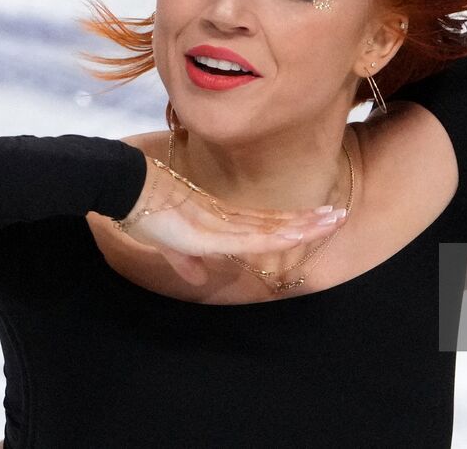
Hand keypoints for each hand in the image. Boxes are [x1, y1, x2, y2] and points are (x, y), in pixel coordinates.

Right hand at [116, 150, 346, 285]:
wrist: (125, 189)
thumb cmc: (143, 211)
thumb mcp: (168, 245)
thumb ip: (186, 262)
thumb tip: (199, 278)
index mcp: (221, 220)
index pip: (265, 223)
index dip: (293, 222)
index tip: (319, 218)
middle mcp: (227, 218)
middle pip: (276, 220)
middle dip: (309, 220)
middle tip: (340, 215)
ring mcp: (222, 223)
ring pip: (272, 226)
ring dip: (304, 225)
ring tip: (333, 220)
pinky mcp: (211, 231)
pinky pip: (250, 236)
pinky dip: (276, 236)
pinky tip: (296, 234)